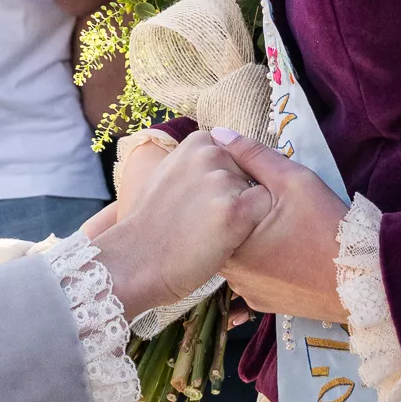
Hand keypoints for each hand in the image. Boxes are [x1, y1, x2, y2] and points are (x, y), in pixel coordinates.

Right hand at [89, 131, 268, 316]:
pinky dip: (251, 227)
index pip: (236, 155)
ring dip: (244, 212)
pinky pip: (263, 212)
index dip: (226, 182)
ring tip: (212, 230)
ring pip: (258, 192)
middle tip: (207, 218)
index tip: (205, 200)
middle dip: (238, 194)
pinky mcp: (236, 211)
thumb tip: (224, 148)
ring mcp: (224, 181)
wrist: (137, 260)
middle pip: (249, 173)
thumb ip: (196, 160)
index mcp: (198, 141)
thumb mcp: (168, 173)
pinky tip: (224, 238)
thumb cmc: (152, 224)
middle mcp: (212, 154)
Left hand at [205, 130, 353, 322]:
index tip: (260, 189)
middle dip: (243, 218)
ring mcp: (247, 292)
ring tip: (283, 231)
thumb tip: (219, 134)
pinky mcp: (263, 304)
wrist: (361, 280)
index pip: (215, 209)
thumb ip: (254, 155)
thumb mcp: (293, 180)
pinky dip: (265, 265)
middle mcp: (232, 273)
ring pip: (239, 257)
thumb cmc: (327, 227)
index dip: (235, 193)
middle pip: (225, 234)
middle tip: (276, 209)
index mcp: (232, 241)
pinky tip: (287, 254)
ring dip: (252, 243)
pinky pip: (254, 277)